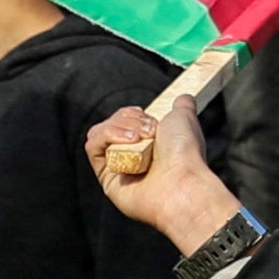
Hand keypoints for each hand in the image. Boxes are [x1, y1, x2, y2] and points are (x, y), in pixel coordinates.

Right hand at [82, 98, 243, 259]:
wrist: (182, 181)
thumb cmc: (185, 152)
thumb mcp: (185, 117)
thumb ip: (182, 105)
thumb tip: (182, 98)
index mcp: (150, 145)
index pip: (126, 121)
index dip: (134, 114)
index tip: (152, 119)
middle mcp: (134, 157)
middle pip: (111, 124)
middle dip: (130, 120)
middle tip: (150, 132)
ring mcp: (119, 168)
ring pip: (99, 133)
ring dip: (118, 128)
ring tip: (140, 139)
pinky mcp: (106, 178)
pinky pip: (93, 147)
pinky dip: (106, 137)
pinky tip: (128, 143)